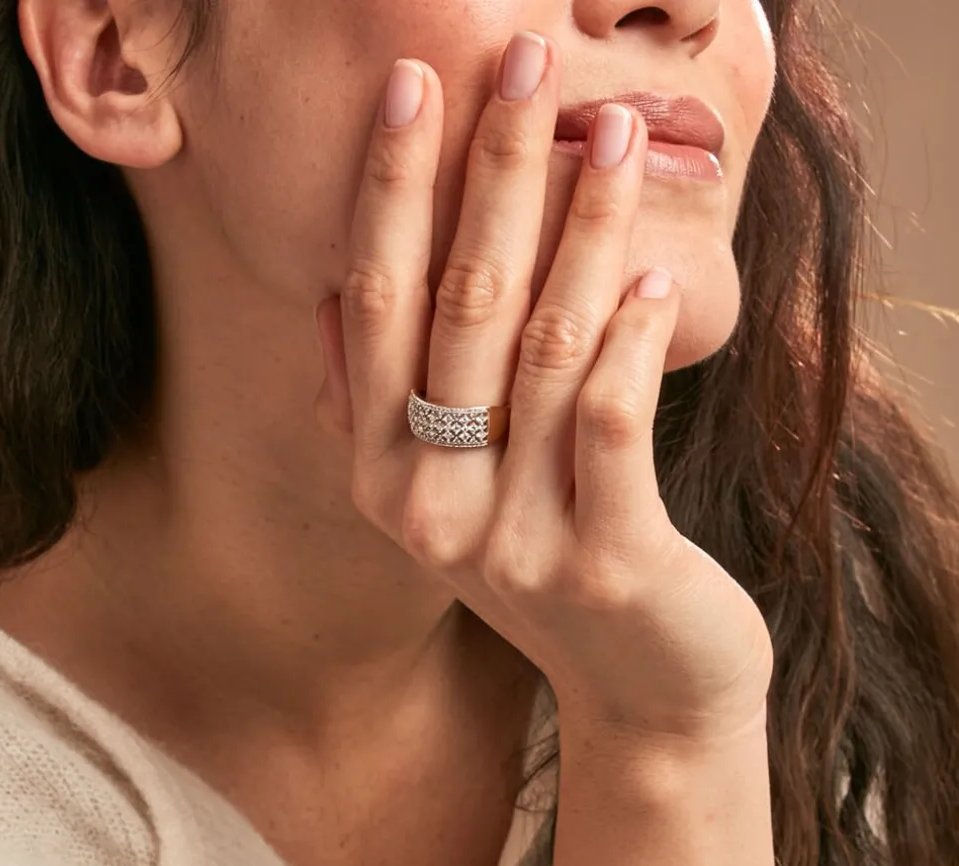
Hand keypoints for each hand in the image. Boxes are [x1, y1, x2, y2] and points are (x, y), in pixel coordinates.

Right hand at [315, 33, 773, 742]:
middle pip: (457, 306)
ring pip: (546, 347)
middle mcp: (428, 503)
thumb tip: (335, 298)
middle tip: (520, 60)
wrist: (638, 682)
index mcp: (380, 472)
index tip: (414, 88)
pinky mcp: (605, 559)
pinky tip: (651, 273)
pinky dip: (634, 336)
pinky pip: (614, 419)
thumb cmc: (548, 564)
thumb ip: (382, 408)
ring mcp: (514, 537)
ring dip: (581, 228)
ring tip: (614, 135)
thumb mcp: (449, 496)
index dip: (392, 191)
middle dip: (490, 173)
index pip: (375, 304)